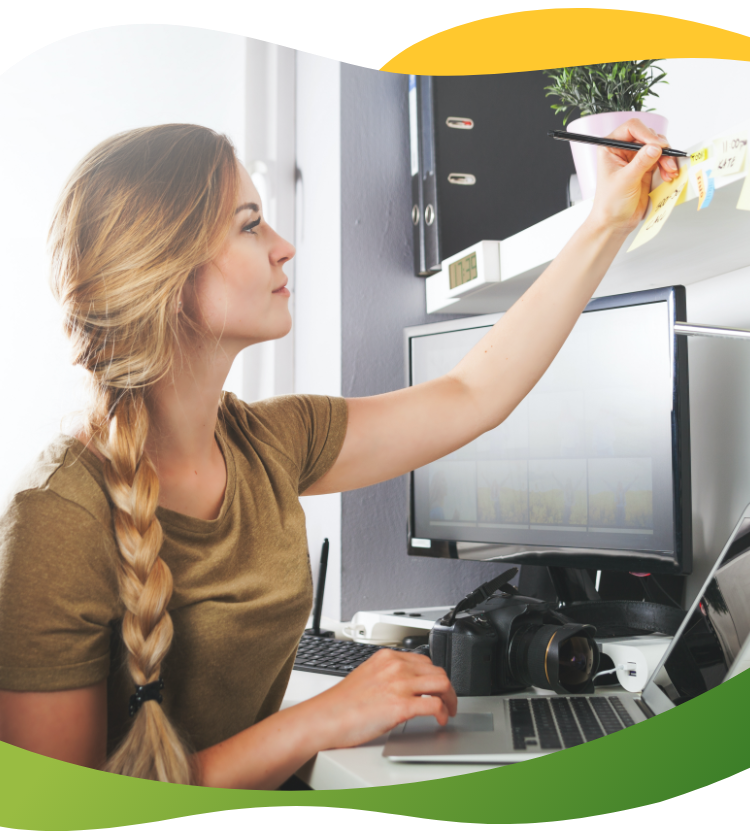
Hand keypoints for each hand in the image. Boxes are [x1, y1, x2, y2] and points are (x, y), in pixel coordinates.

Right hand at [309, 648, 457, 749]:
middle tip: (448, 701)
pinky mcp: (401, 706)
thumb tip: (403, 686)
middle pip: (437, 671)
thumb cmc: (341, 704)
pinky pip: (434, 705)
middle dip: (448, 688)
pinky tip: (440, 720)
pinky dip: (443, 713)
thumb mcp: (367, 676)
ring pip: (442, 685)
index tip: (437, 687)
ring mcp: (399, 685)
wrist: (325, 718)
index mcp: (386, 657)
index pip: (424, 661)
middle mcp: (395, 667)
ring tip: (448, 711)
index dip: (435, 676)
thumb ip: (387, 676)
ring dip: (450, 700)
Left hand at [589, 118, 680, 233]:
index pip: (632, 128)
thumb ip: (641, 162)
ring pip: (658, 148)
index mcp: (611, 148)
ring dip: (667, 158)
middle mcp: (623, 150)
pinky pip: (662, 160)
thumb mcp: (625, 181)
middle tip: (667, 162)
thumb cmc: (610, 203)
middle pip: (648, 136)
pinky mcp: (646, 169)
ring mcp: (636, 159)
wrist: (615, 223)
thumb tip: (655, 147)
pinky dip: (668, 165)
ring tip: (670, 172)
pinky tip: (669, 175)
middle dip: (661, 148)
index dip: (646, 134)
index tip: (657, 146)